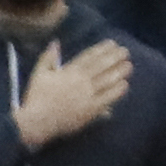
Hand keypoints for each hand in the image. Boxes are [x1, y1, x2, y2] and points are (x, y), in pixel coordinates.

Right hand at [14, 38, 133, 148]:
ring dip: (119, 72)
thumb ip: (47, 58)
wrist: (36, 122)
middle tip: (125, 52)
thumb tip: (55, 42)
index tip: (112, 44)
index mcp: (68, 72)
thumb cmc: (36, 99)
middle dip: (115, 57)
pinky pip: (108, 98)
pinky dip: (117, 91)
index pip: (89, 57)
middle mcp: (80, 81)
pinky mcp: (90, 109)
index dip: (102, 49)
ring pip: (108, 80)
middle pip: (102, 66)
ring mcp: (87, 95)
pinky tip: (124, 85)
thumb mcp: (38, 75)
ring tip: (129, 66)